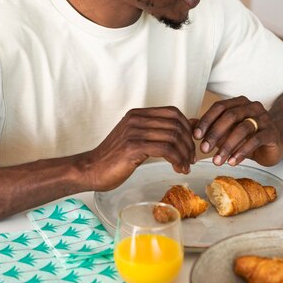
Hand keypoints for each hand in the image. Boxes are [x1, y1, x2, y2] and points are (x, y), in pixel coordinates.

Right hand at [80, 106, 195, 190]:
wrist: (91, 169)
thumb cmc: (115, 158)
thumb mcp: (139, 140)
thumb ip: (160, 132)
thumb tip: (191, 125)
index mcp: (137, 115)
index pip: (173, 112)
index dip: (187, 128)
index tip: (190, 145)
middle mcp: (136, 119)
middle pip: (176, 124)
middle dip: (189, 143)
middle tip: (191, 159)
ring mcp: (134, 132)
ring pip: (173, 137)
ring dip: (184, 154)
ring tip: (185, 166)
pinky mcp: (133, 147)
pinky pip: (165, 149)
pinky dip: (177, 159)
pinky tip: (177, 168)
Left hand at [193, 96, 282, 166]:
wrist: (274, 144)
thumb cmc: (247, 136)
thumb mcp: (226, 131)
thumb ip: (209, 127)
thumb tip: (188, 125)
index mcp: (239, 103)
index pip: (219, 107)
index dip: (206, 120)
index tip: (195, 135)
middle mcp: (252, 107)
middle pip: (230, 116)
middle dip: (214, 133)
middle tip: (203, 149)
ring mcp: (264, 118)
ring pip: (242, 129)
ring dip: (227, 146)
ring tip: (217, 161)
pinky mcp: (271, 133)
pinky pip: (255, 140)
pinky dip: (242, 152)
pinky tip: (232, 162)